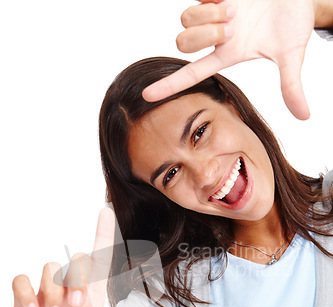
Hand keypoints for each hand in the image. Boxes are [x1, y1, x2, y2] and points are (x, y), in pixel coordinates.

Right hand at [12, 207, 170, 306]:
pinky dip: (26, 293)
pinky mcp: (25, 303)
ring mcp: (48, 295)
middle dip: (77, 278)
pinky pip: (22, 281)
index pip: (100, 259)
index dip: (103, 234)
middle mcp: (71, 290)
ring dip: (53, 290)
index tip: (106, 211)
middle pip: (77, 260)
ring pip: (50, 268)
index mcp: (93, 297)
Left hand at [143, 0, 316, 119]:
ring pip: (184, 19)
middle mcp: (215, 37)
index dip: (169, 86)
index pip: (192, 75)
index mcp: (228, 55)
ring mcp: (212, 12)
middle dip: (204, 36)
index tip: (146, 97)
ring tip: (234, 9)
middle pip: (182, 44)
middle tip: (232, 27)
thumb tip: (304, 116)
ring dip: (208, 16)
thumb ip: (291, 86)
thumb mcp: (291, 56)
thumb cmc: (293, 23)